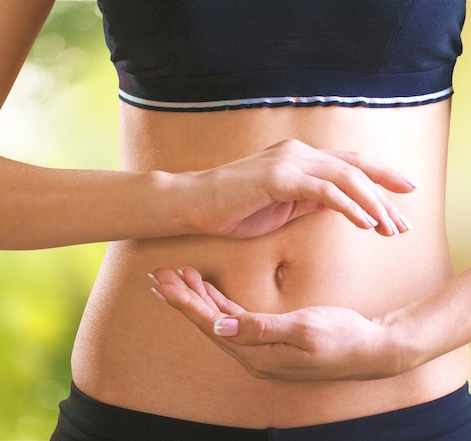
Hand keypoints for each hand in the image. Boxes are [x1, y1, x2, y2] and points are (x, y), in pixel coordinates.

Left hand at [150, 267, 402, 380]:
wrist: (373, 349)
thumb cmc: (343, 338)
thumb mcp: (304, 330)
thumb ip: (261, 329)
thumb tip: (219, 327)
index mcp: (256, 353)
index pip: (209, 324)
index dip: (183, 302)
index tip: (162, 283)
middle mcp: (252, 352)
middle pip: (206, 321)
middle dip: (182, 297)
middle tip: (159, 275)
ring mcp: (259, 346)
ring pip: (217, 318)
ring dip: (198, 296)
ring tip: (177, 276)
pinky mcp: (269, 335)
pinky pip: (234, 317)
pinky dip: (218, 300)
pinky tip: (207, 287)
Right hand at [181, 138, 415, 238]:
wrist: (193, 204)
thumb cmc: (232, 209)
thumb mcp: (281, 207)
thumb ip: (310, 201)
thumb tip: (341, 205)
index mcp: (298, 158)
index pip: (348, 165)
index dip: (380, 177)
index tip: (403, 197)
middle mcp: (297, 152)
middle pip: (355, 167)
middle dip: (386, 192)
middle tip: (406, 220)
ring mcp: (288, 162)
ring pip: (345, 177)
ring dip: (373, 204)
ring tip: (391, 228)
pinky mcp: (278, 176)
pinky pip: (323, 190)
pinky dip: (348, 206)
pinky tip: (365, 223)